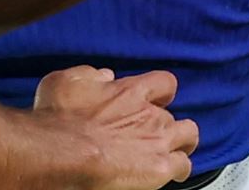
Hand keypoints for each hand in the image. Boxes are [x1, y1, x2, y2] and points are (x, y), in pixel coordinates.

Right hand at [33, 66, 197, 188]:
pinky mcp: (160, 168)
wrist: (62, 153)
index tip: (157, 99)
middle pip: (174, 114)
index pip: (165, 83)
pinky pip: (183, 167)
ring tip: (172, 150)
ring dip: (182, 142)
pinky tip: (170, 173)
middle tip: (153, 132)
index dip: (162, 92)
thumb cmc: (59, 119)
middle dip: (165, 123)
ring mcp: (158, 141)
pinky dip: (179, 169)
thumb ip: (89, 75)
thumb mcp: (65, 82)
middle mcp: (150, 114)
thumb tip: (104, 75)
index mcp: (130, 91)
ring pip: (189, 135)